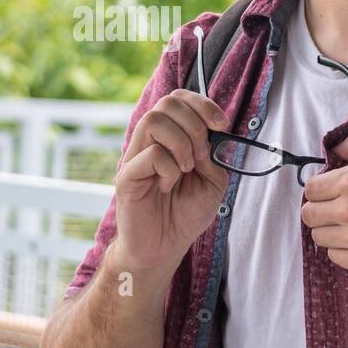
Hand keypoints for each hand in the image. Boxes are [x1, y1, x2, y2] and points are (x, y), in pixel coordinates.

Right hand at [113, 89, 231, 275]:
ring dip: (181, 143)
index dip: (202, 104)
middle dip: (194, 125)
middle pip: (166, 103)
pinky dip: (169, 169)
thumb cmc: (184, 214)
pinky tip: (167, 187)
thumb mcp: (212, 181)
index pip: (178, 99)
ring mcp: (134, 157)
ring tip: (186, 169)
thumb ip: (213, 155)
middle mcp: (149, 142)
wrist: (164, 248)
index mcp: (169, 138)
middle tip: (200, 156)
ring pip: (153, 121)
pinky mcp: (126, 176)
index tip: (221, 125)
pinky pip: (150, 154)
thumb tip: (210, 135)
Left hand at [300, 134, 347, 272]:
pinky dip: (342, 250)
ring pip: (319, 237)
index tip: (332, 193)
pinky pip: (334, 256)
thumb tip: (334, 147)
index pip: (310, 189)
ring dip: (330, 231)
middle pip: (309, 214)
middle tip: (340, 210)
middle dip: (321, 211)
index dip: (320, 190)